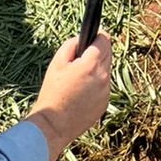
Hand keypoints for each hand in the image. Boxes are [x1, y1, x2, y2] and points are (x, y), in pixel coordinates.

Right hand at [24, 33, 112, 160]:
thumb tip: (81, 39)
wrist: (54, 124)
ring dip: (97, 68)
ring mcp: (106, 91)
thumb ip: (71, 45)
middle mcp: (103, 76)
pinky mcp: (105, 103)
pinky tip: (82, 91)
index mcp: (91, 65)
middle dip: (98, 51)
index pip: (104, 40)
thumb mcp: (57, 63)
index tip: (93, 36)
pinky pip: (104, 86)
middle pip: (108, 53)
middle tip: (83, 56)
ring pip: (106, 70)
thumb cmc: (52, 92)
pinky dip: (97, 84)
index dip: (98, 36)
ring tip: (80, 77)